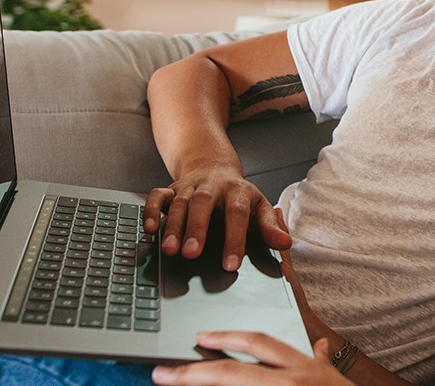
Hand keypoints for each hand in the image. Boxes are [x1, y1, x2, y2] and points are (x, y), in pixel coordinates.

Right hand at [144, 164, 291, 269]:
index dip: (234, 238)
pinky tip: (149, 229)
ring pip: (179, 202)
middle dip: (196, 229)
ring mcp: (189, 187)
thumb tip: (286, 243)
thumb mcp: (259, 208)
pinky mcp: (171, 189)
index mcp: (238, 191)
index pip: (236, 214)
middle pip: (203, 203)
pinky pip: (157, 196)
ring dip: (173, 226)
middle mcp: (212, 186)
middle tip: (192, 254)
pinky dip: (150, 210)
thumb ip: (270, 227)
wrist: (215, 169)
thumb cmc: (239, 197)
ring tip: (170, 251)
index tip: (231, 263)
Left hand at [151, 333, 351, 385]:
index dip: (227, 337)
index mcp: (301, 367)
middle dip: (193, 373)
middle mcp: (289, 382)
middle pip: (231, 373)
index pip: (258, 344)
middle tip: (163, 373)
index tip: (201, 336)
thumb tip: (319, 347)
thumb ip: (321, 362)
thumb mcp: (333, 378)